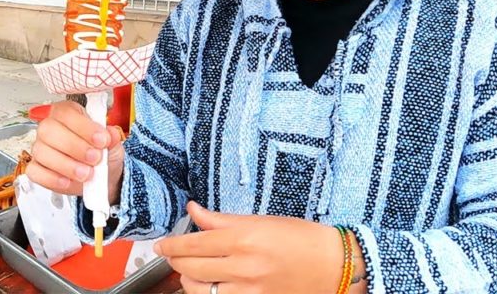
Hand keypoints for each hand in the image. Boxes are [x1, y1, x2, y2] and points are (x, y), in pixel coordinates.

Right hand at [26, 100, 124, 199]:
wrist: (102, 176)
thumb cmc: (101, 152)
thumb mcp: (111, 143)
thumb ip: (111, 137)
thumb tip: (111, 134)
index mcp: (67, 113)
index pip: (66, 113)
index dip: (83, 127)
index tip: (101, 140)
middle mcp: (50, 127)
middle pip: (49, 130)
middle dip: (74, 146)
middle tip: (94, 158)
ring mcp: (40, 148)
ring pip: (42, 152)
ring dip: (66, 165)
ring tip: (86, 173)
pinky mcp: (36, 168)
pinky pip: (35, 172)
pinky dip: (53, 179)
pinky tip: (68, 181)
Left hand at [153, 202, 343, 293]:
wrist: (334, 266)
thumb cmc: (302, 239)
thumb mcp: (260, 220)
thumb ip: (221, 219)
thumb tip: (193, 210)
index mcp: (243, 238)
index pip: (192, 244)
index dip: (170, 245)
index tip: (161, 245)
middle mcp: (244, 266)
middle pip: (190, 267)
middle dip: (174, 261)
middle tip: (172, 254)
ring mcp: (250, 290)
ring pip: (199, 290)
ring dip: (188, 280)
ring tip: (190, 271)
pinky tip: (208, 286)